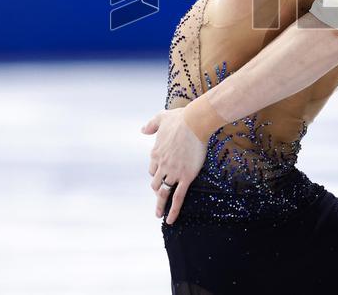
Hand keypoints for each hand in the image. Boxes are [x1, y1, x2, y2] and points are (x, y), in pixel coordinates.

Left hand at [142, 108, 206, 224]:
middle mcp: (162, 165)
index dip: (156, 174)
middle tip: (160, 198)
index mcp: (156, 153)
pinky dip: (173, 210)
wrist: (194, 122)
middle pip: (155, 183)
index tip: (161, 177)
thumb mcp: (161, 118)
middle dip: (157, 190)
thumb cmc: (180, 118)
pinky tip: (170, 220)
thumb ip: (151, 125)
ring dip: (160, 205)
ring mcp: (173, 172)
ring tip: (159, 215)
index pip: (152, 170)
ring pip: (163, 192)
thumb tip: (142, 130)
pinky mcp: (185, 177)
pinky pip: (177, 197)